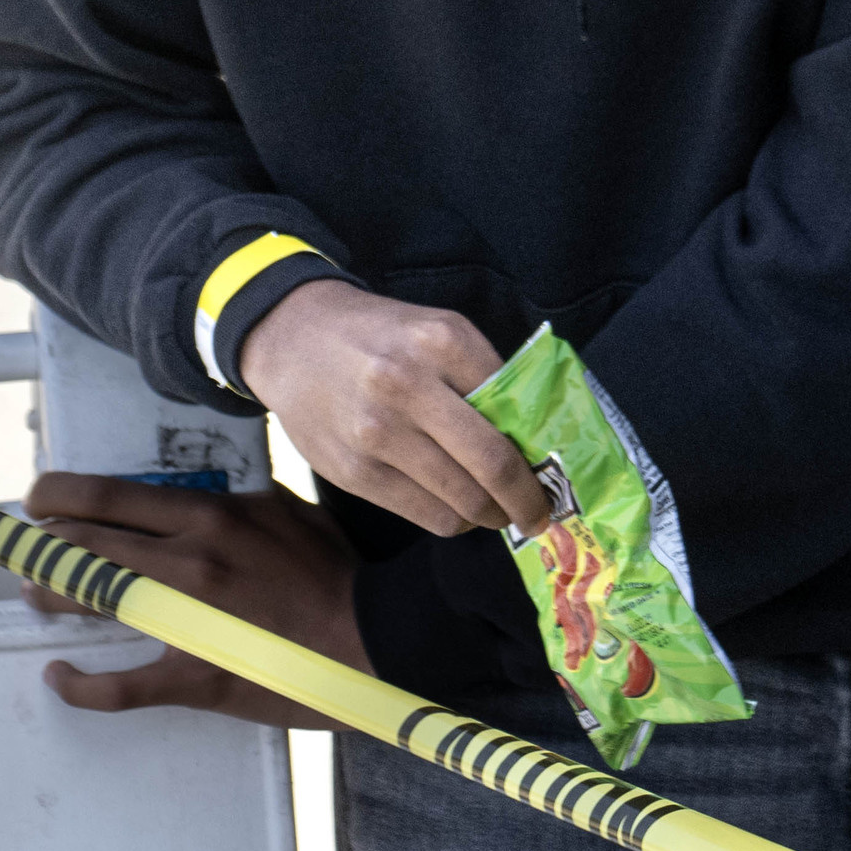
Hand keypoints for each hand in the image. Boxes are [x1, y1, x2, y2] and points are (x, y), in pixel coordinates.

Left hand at [24, 473, 363, 727]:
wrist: (372, 635)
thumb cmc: (337, 574)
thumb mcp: (290, 513)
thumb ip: (244, 503)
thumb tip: (215, 496)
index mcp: (212, 517)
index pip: (114, 497)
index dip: (62, 496)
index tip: (39, 498)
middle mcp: (189, 562)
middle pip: (90, 545)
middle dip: (47, 544)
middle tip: (29, 546)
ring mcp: (186, 621)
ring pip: (95, 601)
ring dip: (54, 595)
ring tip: (37, 594)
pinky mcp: (192, 676)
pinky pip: (120, 687)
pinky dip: (80, 685)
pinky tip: (59, 676)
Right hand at [236, 281, 551, 538]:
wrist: (293, 339)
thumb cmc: (380, 336)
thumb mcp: (436, 330)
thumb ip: (482, 376)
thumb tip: (533, 439)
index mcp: (443, 341)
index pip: (516, 407)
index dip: (543, 448)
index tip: (557, 469)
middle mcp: (409, 386)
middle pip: (493, 463)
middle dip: (527, 500)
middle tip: (540, 513)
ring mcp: (378, 434)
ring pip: (461, 500)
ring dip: (491, 516)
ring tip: (498, 512)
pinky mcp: (354, 472)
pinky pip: (426, 514)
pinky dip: (454, 520)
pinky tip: (459, 509)